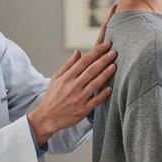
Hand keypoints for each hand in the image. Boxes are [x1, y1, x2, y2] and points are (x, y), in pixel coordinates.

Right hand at [28, 4, 117, 145]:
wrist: (47, 117)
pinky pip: (95, 100)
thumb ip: (69, 65)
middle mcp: (73, 86)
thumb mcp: (56, 78)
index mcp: (67, 77)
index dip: (96, 52)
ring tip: (114, 66)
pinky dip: (103, 94)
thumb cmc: (53, 96)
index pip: (84, 61)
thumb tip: (78, 51)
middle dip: (104, 60)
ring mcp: (78, 98)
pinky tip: (111, 88)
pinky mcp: (82, 110)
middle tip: (114, 52)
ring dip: (106, 74)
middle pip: (91, 70)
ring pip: (95, 84)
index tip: (106, 45)